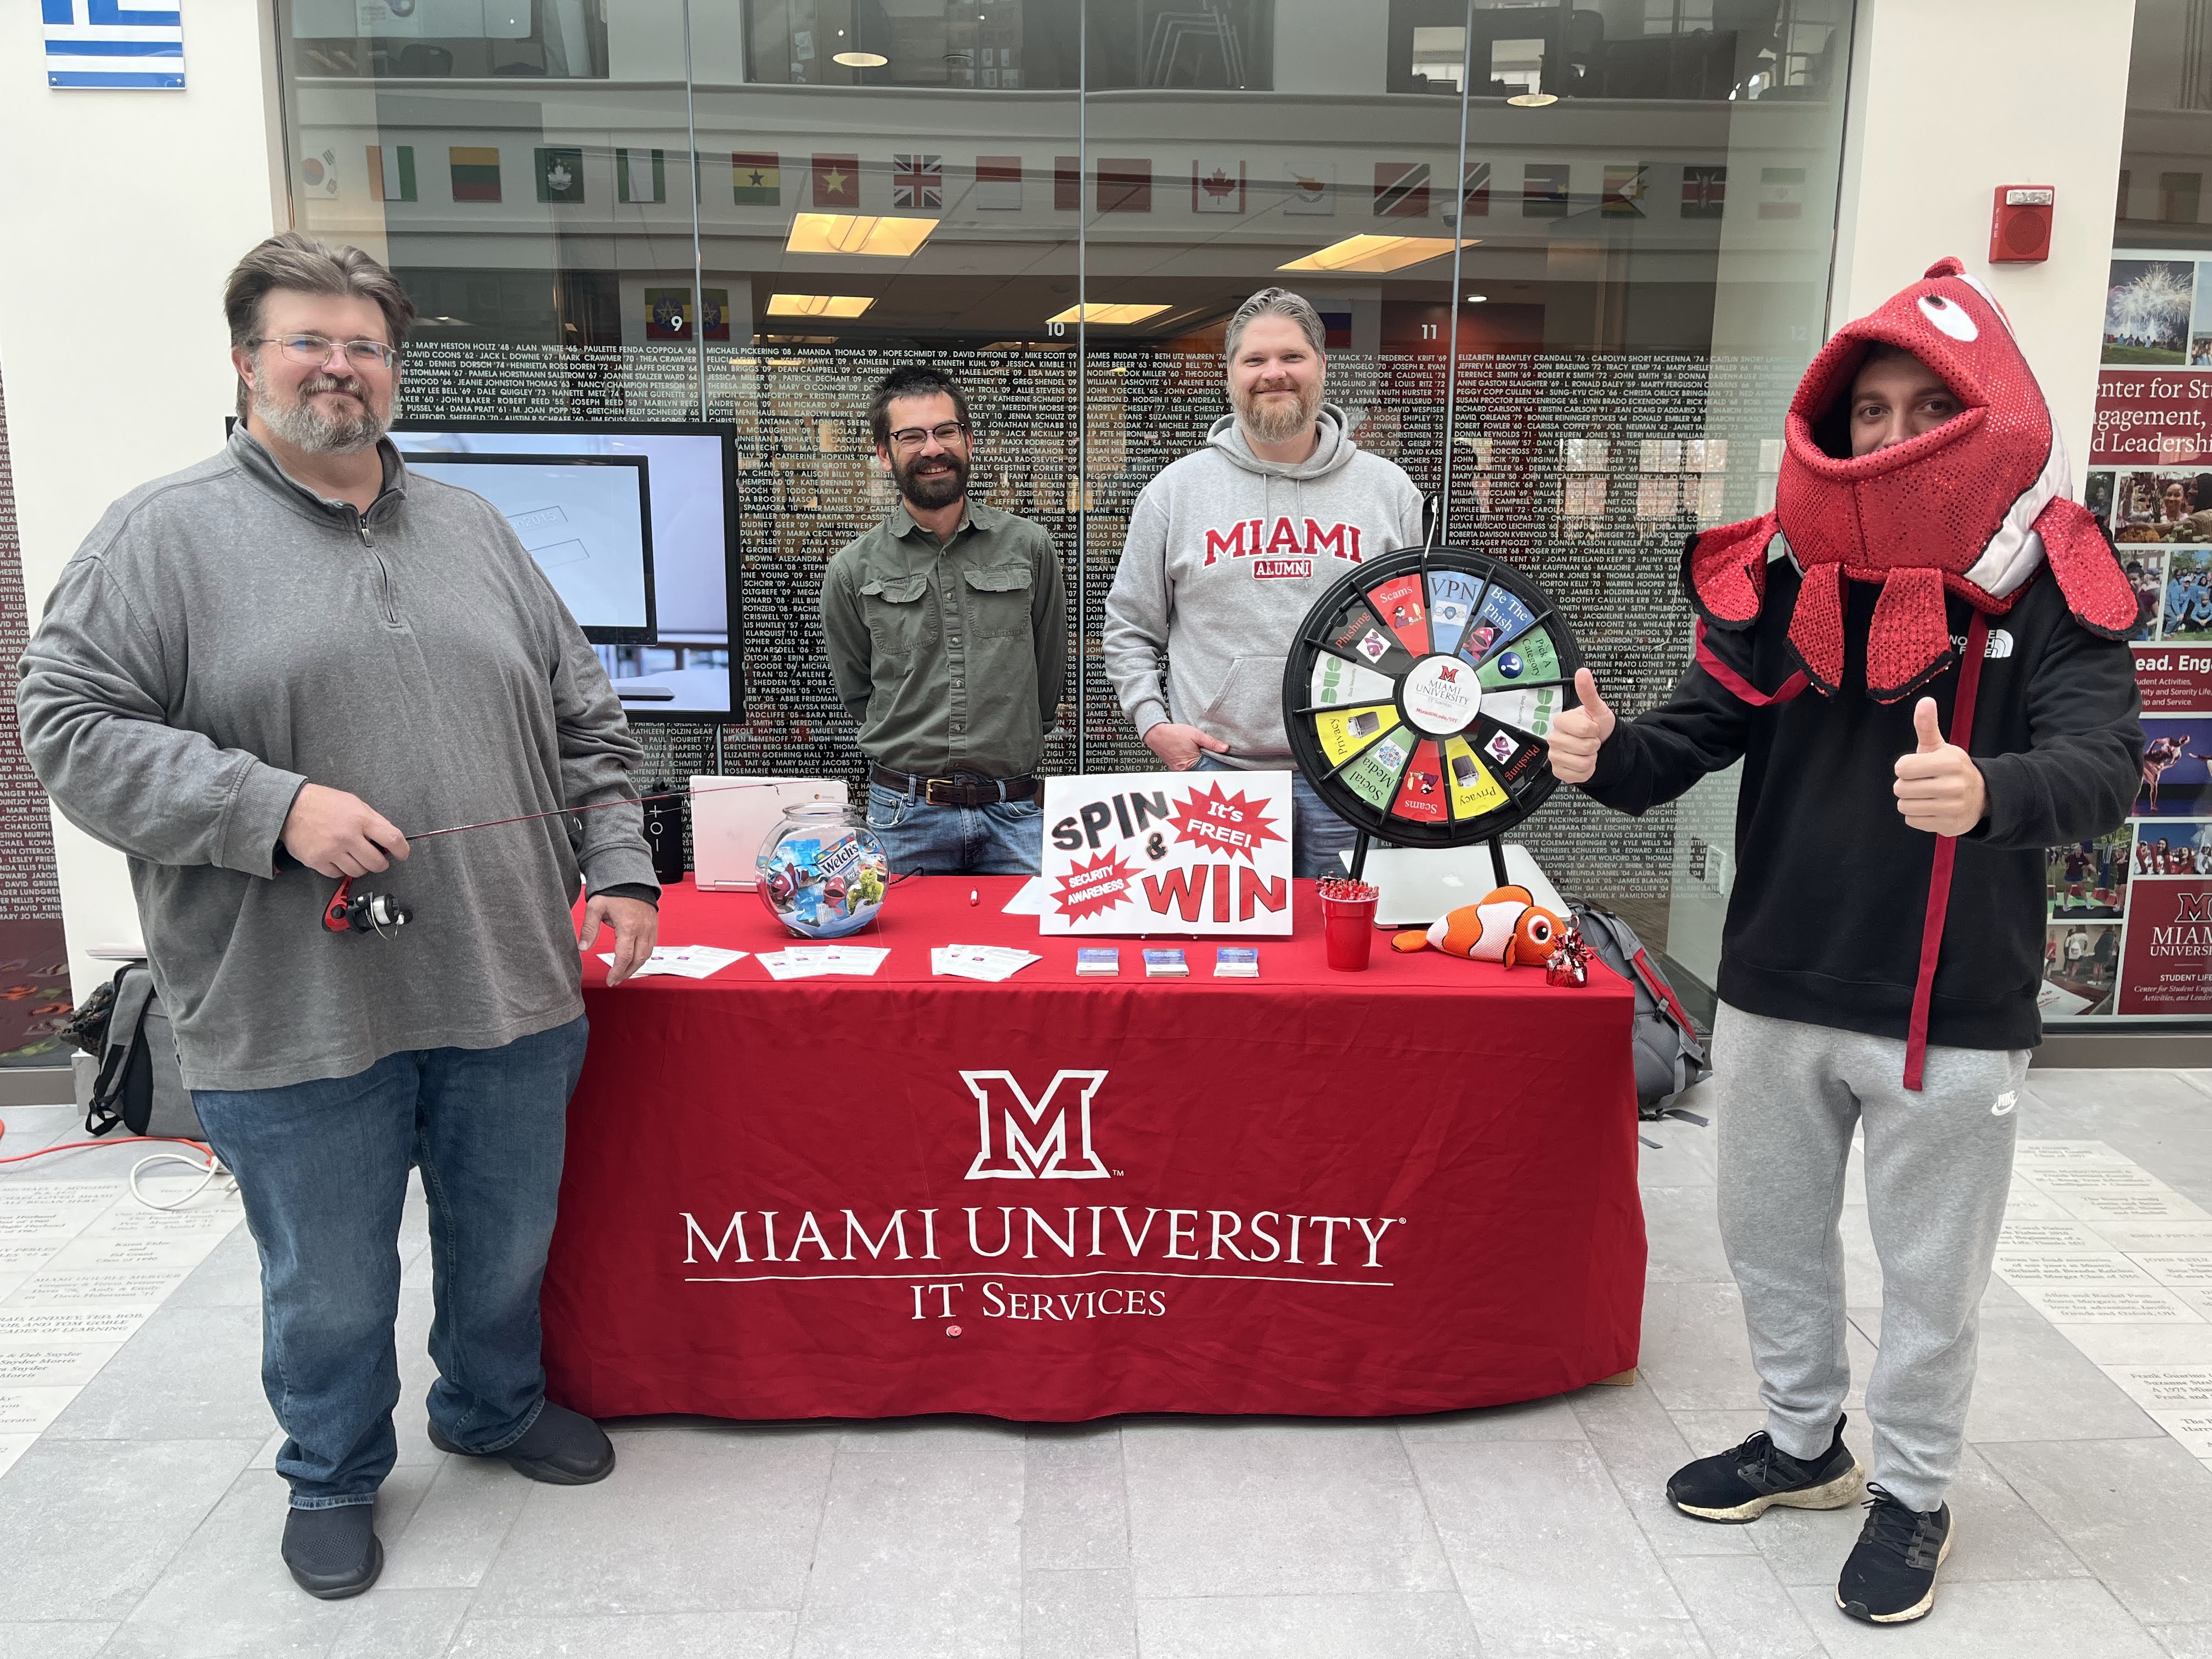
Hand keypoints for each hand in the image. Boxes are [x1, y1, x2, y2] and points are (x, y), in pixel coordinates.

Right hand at [281, 783, 408, 878]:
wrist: (290, 807)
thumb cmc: (322, 803)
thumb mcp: (353, 803)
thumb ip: (373, 820)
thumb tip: (389, 839)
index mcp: (360, 819)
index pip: (392, 839)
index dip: (402, 850)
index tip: (402, 854)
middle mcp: (347, 836)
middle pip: (377, 863)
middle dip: (380, 863)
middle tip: (377, 859)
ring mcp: (332, 850)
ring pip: (358, 872)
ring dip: (361, 867)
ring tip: (355, 857)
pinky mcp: (317, 861)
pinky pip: (338, 874)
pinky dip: (341, 869)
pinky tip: (338, 858)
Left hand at [580, 895, 658, 985]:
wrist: (630, 877)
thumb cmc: (613, 891)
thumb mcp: (595, 907)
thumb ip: (588, 929)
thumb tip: (582, 948)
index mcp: (629, 926)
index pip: (624, 957)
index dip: (617, 972)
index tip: (610, 980)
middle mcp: (643, 929)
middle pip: (638, 960)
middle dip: (626, 973)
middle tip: (616, 980)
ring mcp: (651, 928)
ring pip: (647, 955)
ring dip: (635, 966)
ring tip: (623, 973)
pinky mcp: (654, 926)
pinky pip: (651, 946)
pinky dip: (643, 956)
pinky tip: (634, 959)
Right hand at [1144, 722, 1230, 770]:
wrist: (1156, 733)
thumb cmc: (1174, 733)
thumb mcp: (1196, 734)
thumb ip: (1211, 742)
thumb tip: (1225, 748)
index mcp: (1191, 763)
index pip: (1209, 769)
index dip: (1216, 765)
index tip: (1222, 762)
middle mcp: (1184, 770)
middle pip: (1201, 771)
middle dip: (1208, 765)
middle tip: (1212, 758)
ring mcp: (1178, 770)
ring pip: (1194, 770)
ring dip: (1199, 764)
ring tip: (1198, 755)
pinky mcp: (1174, 767)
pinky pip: (1186, 768)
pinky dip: (1191, 763)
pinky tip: (1191, 755)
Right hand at [1545, 669, 1616, 784]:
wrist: (1599, 747)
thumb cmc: (1598, 726)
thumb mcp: (1598, 709)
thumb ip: (1589, 692)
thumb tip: (1582, 671)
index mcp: (1561, 721)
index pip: (1584, 729)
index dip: (1594, 730)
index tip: (1592, 728)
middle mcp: (1553, 738)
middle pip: (1584, 748)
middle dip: (1594, 746)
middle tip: (1591, 740)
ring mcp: (1554, 756)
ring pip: (1581, 763)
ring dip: (1591, 759)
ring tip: (1587, 752)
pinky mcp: (1557, 772)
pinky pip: (1578, 775)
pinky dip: (1587, 771)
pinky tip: (1584, 762)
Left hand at [1894, 697, 1986, 835]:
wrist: (1981, 796)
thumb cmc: (1951, 769)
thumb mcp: (1939, 747)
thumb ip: (1927, 726)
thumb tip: (1925, 700)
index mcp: (1950, 762)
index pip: (1902, 768)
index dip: (1904, 767)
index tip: (1917, 767)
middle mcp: (1954, 786)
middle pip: (1900, 789)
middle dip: (1905, 785)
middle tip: (1921, 782)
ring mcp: (1953, 808)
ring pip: (1905, 806)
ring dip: (1910, 801)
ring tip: (1926, 795)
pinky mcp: (1949, 825)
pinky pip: (1912, 821)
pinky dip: (1917, 815)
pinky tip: (1931, 808)